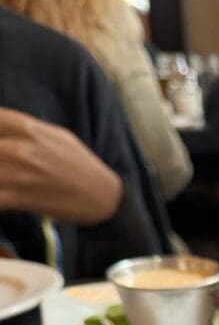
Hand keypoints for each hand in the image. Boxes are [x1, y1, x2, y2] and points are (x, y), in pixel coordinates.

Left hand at [0, 108, 121, 224]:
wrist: (102, 197)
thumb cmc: (80, 166)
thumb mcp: (58, 135)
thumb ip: (28, 128)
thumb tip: (4, 125)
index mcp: (29, 129)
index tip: (2, 143)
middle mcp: (22, 149)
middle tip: (4, 165)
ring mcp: (20, 175)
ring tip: (5, 181)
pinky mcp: (21, 199)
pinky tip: (4, 197)